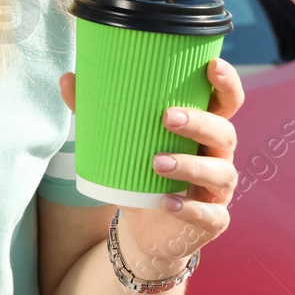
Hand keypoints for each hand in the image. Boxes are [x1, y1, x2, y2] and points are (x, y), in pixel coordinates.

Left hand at [60, 57, 244, 280]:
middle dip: (200, 123)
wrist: (144, 229)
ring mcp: (218, 189)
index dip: (226, 82)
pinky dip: (189, 208)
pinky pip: (210, 214)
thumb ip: (96, 111)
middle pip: (224, 132)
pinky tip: (166, 202)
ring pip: (221, 173)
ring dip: (191, 165)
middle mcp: (217, 155)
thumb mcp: (120, 142)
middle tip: (168, 118)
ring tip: (157, 162)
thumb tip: (67, 79)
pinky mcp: (213, 220)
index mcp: (203, 128)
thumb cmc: (139, 172)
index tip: (213, 65)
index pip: (226, 101)